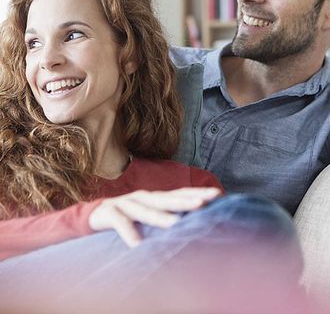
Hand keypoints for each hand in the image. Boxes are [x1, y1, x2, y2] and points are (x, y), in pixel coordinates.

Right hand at [88, 187, 220, 247]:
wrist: (96, 214)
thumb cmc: (129, 215)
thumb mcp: (150, 214)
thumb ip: (168, 216)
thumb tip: (196, 224)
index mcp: (156, 197)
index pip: (180, 193)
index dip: (198, 193)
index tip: (218, 194)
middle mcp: (144, 197)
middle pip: (167, 199)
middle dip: (186, 201)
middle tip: (203, 203)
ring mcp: (127, 203)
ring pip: (146, 210)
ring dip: (160, 217)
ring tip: (176, 224)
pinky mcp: (110, 212)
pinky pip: (121, 224)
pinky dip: (129, 233)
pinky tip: (136, 245)